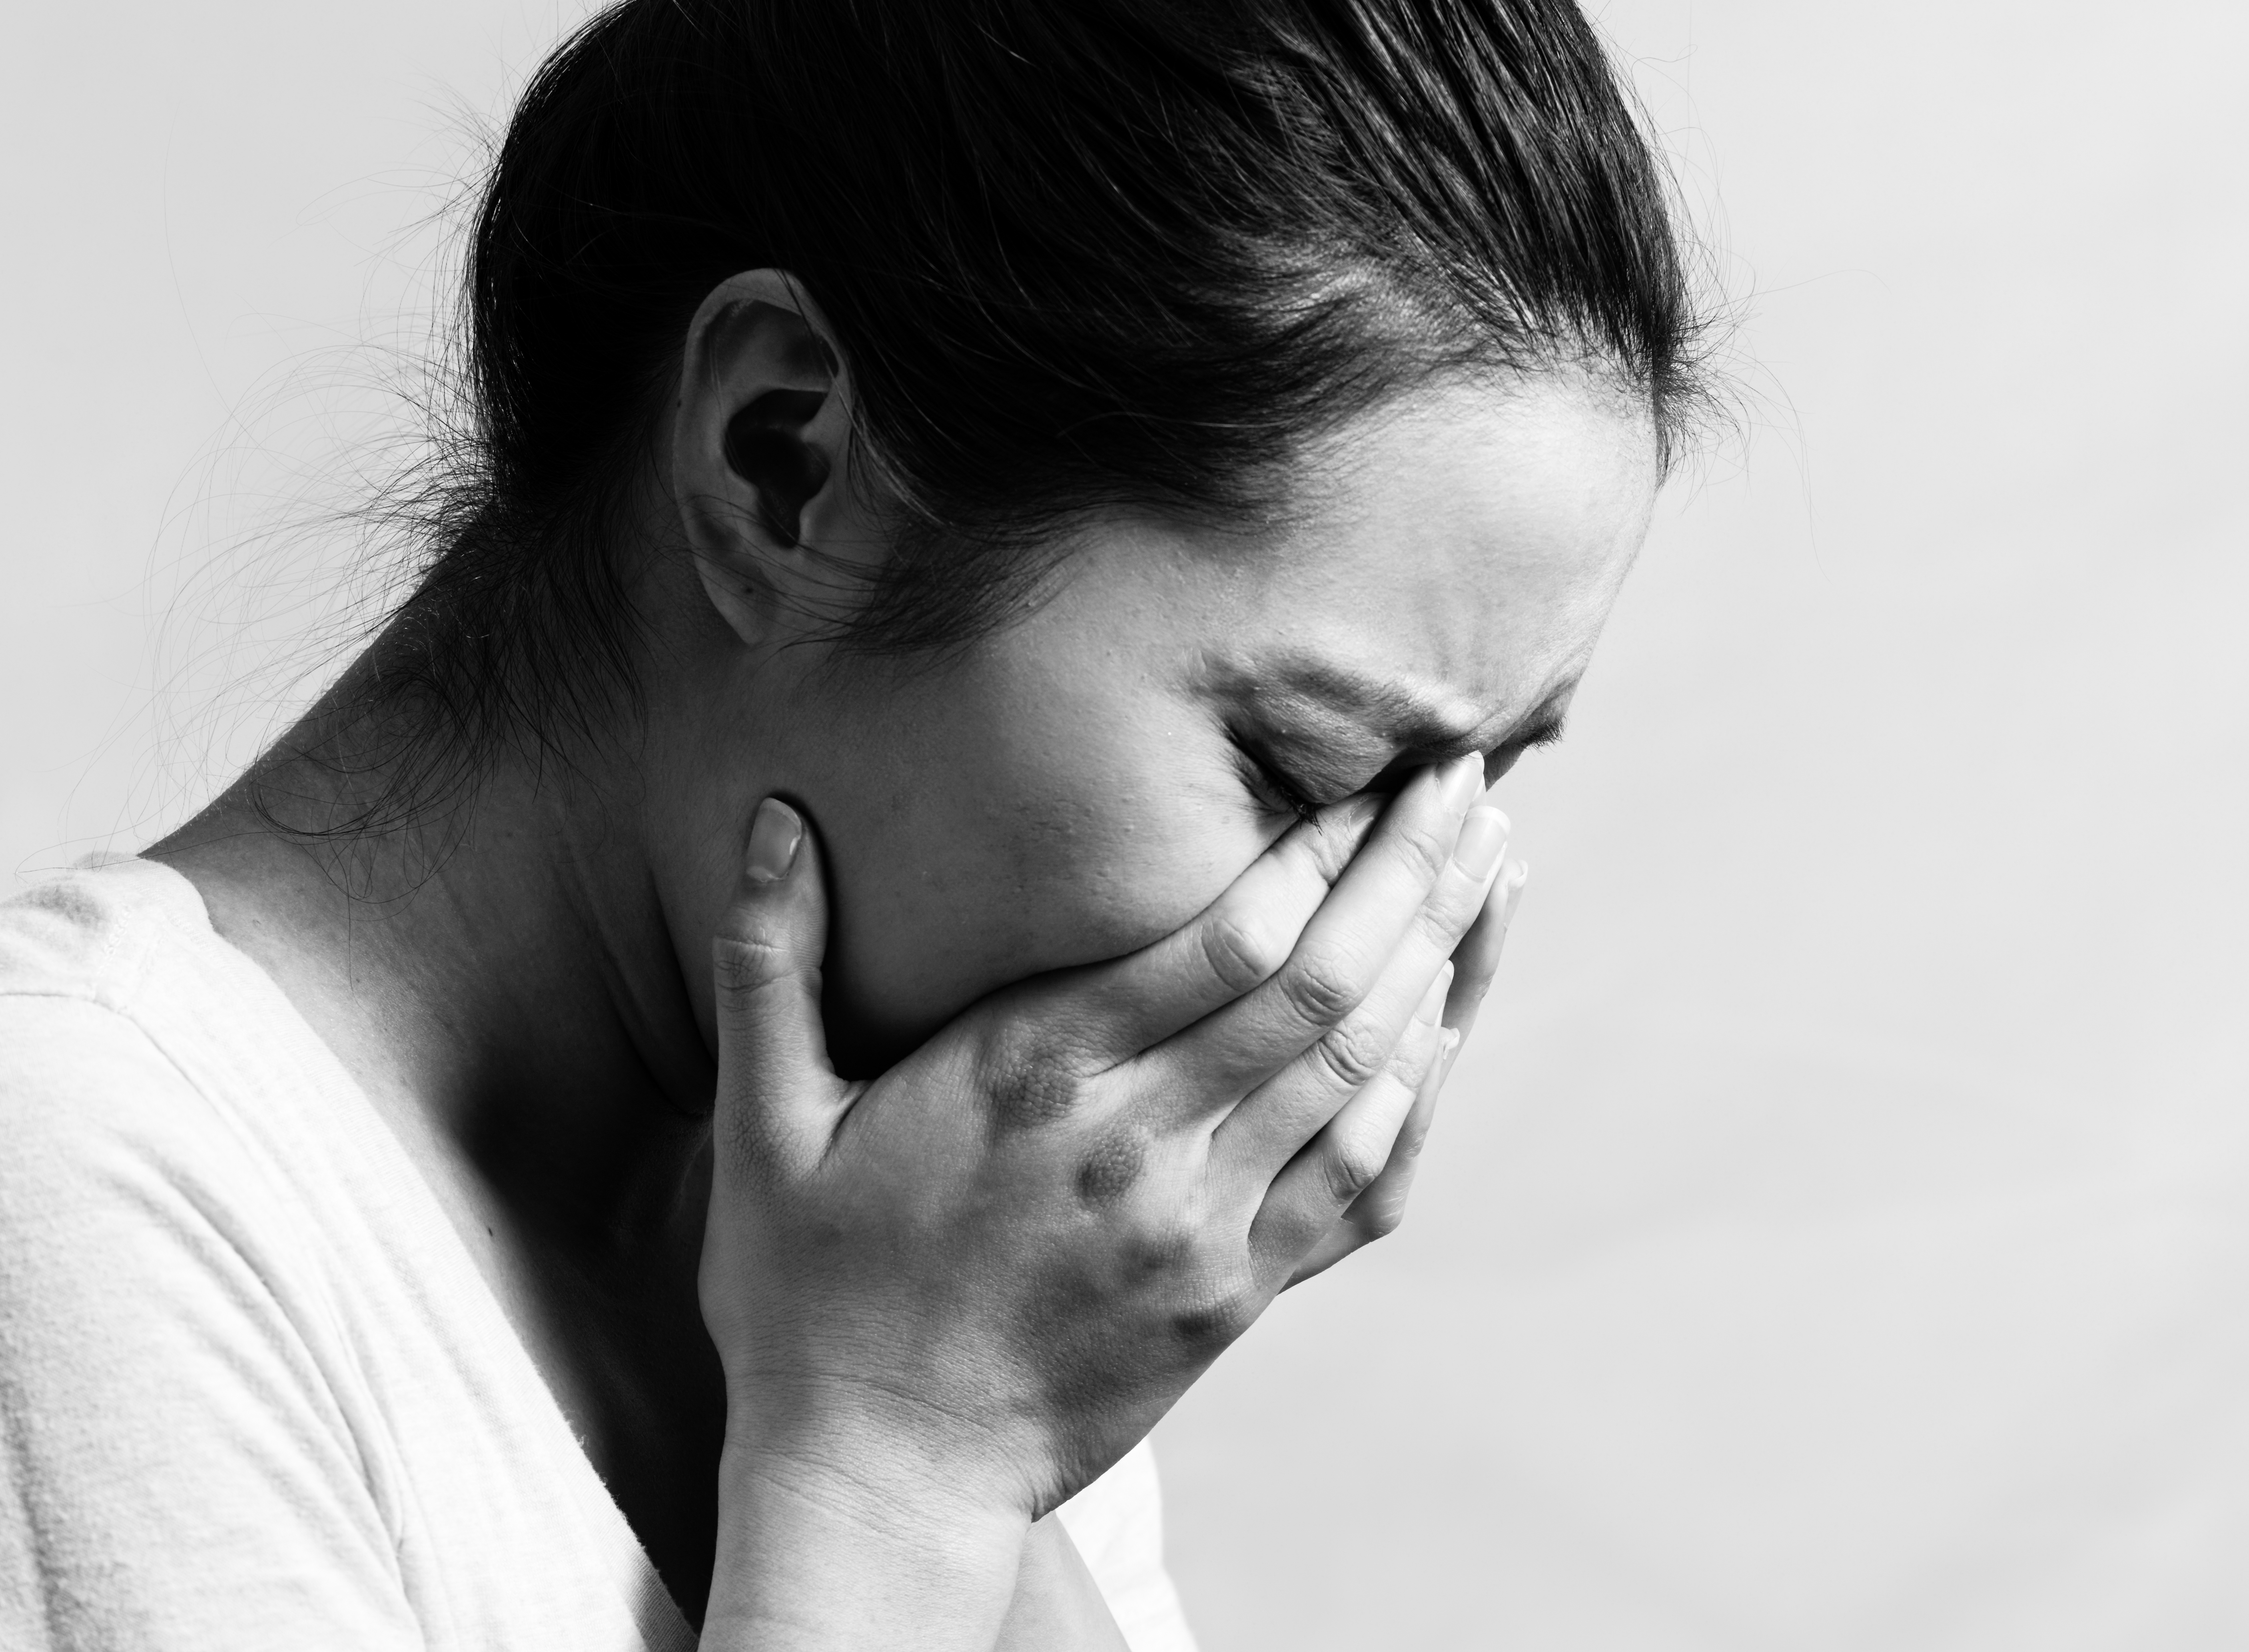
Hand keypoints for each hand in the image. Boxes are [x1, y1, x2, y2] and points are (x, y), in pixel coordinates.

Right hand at [696, 755, 1511, 1648]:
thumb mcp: (762, 1129)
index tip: (1370, 770)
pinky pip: (1360, 1180)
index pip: (1226, 937)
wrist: (880, 1477)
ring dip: (1438, 959)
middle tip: (1464, 777)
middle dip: (1406, 871)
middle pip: (1319, 986)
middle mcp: (1136, 1145)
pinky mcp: (1233, 1295)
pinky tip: (1450, 1015)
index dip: (1316, 847)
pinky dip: (1420, 1092)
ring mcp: (1199, 1228)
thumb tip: (772, 815)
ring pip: (1361, 1072)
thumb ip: (771, 965)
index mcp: (1033, 1079)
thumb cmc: (811, 1298)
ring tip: (1486, 865)